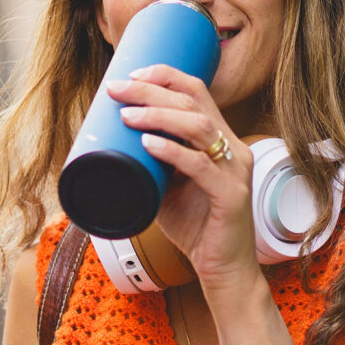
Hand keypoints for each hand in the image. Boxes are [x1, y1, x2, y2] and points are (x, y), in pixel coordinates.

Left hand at [107, 64, 259, 289]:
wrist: (223, 270)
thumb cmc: (197, 228)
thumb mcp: (168, 188)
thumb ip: (151, 165)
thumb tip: (109, 146)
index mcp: (222, 140)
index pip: (198, 92)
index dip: (165, 76)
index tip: (131, 74)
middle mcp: (233, 148)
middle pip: (193, 103)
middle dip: (151, 91)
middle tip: (117, 90)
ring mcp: (236, 170)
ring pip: (198, 127)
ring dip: (158, 116)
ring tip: (127, 115)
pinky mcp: (231, 195)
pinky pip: (201, 165)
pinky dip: (172, 151)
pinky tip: (149, 144)